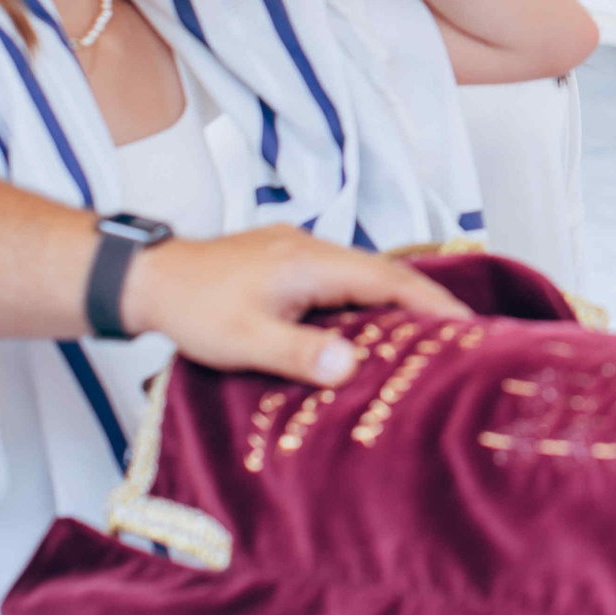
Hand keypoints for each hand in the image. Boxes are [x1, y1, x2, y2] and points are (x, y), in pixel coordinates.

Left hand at [122, 227, 469, 385]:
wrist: (148, 279)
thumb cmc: (193, 308)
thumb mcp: (245, 340)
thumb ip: (300, 353)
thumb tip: (352, 365)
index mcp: (311, 262)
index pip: (389, 280)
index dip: (431, 303)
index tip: (467, 326)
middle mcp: (312, 249)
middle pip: (382, 276)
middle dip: (421, 306)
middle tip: (457, 340)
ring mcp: (298, 253)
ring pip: (360, 279)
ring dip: (390, 307)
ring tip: (421, 342)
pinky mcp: (284, 264)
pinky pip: (338, 283)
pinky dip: (361, 306)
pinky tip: (365, 333)